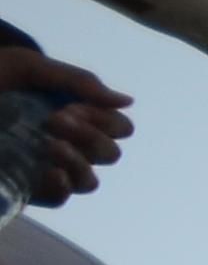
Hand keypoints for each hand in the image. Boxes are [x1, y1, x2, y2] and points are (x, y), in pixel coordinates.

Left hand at [0, 44, 130, 193]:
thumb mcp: (24, 67)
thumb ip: (76, 80)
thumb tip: (127, 101)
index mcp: (71, 112)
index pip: (117, 126)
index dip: (104, 119)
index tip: (68, 105)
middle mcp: (64, 142)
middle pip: (110, 153)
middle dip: (90, 135)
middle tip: (54, 118)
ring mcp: (45, 167)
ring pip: (90, 181)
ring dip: (77, 160)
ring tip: (48, 143)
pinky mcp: (24, 187)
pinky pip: (60, 197)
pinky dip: (61, 184)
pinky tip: (47, 170)